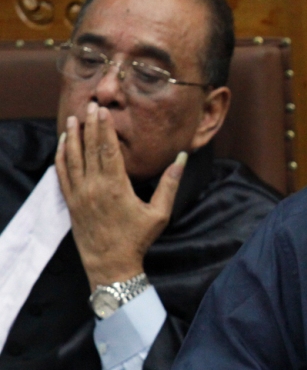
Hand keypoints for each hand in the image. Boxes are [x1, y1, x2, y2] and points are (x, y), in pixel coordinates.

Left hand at [55, 102, 186, 289]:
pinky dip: (61, 157)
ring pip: (72, 158)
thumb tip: (182, 159)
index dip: (105, 128)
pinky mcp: (71, 202)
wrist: (110, 264)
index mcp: (115, 186)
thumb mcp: (160, 213)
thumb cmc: (137, 239)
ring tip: (73, 119)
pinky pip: (62, 174)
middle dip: (90, 125)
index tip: (103, 111)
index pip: (108, 149)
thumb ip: (170, 184)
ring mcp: (79, 194)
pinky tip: (63, 145)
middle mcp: (93, 187)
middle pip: (90, 148)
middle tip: (90, 105)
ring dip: (73, 137)